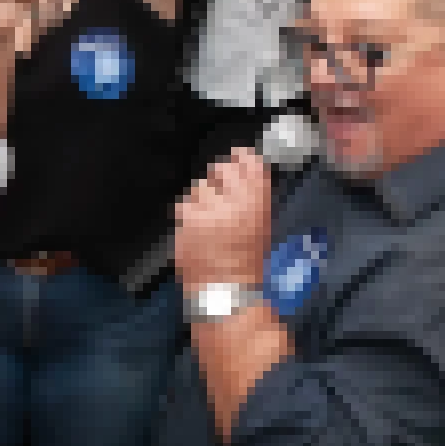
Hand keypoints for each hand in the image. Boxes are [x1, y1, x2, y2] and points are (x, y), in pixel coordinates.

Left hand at [174, 154, 275, 287]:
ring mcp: (209, 208)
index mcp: (257, 200)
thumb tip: (240, 171)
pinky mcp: (187, 219)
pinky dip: (186, 214)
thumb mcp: (261, 225)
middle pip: (220, 168)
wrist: (226, 289)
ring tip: (205, 217)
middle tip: (217, 194)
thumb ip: (251, 196)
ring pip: (198, 186)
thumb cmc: (247, 260)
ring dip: (200, 198)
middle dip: (217, 178)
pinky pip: (183, 204)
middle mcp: (235, 199)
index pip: (250, 162)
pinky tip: (194, 228)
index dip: (241, 157)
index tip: (237, 156)